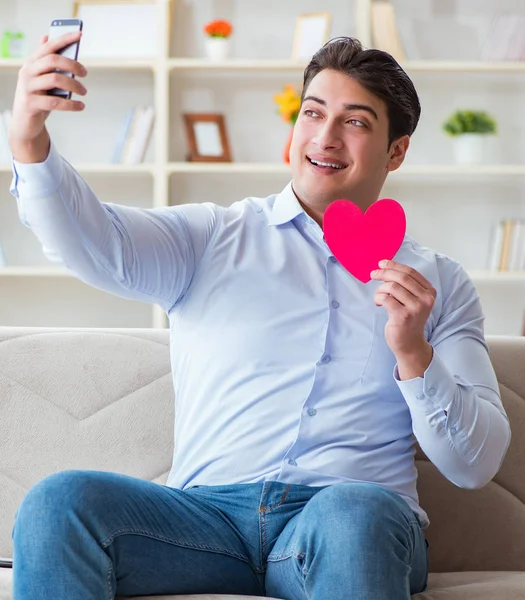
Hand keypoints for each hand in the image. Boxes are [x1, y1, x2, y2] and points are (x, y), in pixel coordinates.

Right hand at [9, 31, 87, 159]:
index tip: (80, 35)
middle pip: (52, 60)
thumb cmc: (37, 98)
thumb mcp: (41, 78)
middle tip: (85, 74)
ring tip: (84, 92)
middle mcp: (28, 72)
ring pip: (55, 79)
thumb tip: (47, 38)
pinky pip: (55, 102)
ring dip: (74, 85)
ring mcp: (28, 88)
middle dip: (73, 65)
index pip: (49, 46)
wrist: (24, 123)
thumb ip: (46, 61)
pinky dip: (71, 104)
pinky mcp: (31, 104)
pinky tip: (80, 106)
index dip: (64, 39)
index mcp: (32, 63)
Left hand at [370, 259, 436, 360]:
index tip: (381, 263)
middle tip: (373, 274)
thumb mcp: (413, 300)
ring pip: (392, 287)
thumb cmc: (408, 319)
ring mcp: (416, 308)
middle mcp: (426, 299)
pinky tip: (378, 304)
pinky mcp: (403, 316)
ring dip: (380, 289)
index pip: (411, 272)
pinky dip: (378, 298)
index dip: (394, 265)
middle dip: (384, 273)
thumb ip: (406, 285)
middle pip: (401, 277)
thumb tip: (385, 267)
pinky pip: (385, 298)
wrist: (409, 343)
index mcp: (429, 292)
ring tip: (378, 296)